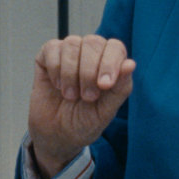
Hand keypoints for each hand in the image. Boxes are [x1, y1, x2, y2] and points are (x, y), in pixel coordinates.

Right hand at [27, 35, 135, 178]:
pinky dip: (55, 68)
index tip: (104, 85)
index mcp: (110, 64)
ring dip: (70, 73)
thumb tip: (130, 64)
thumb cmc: (84, 122)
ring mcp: (69, 52)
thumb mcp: (105, 112)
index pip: (115, 47)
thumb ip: (120, 88)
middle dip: (88, 72)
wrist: (55, 135)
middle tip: (86, 97)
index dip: (110, 62)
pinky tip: (57, 85)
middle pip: (93, 42)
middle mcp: (91, 53)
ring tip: (70, 95)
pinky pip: (52, 48)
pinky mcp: (47, 55)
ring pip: (72, 43)